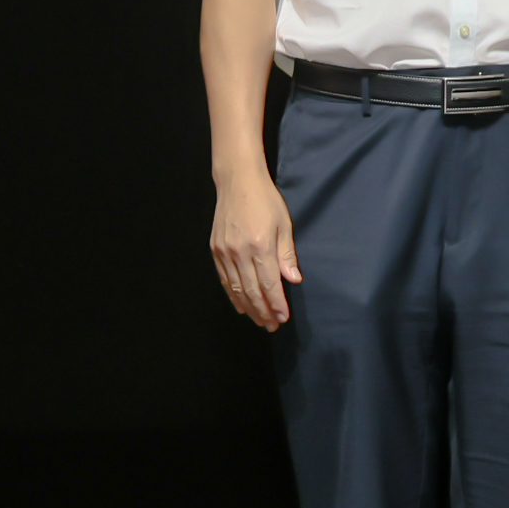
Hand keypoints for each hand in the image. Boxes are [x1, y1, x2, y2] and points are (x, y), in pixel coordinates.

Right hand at [209, 174, 300, 330]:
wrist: (237, 182)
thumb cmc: (265, 200)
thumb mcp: (283, 225)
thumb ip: (287, 255)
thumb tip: (293, 280)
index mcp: (260, 245)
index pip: (269, 283)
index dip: (276, 303)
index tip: (283, 317)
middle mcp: (240, 251)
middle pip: (252, 291)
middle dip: (263, 311)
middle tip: (272, 325)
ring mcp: (225, 251)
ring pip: (236, 288)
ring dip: (248, 308)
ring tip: (259, 321)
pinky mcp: (215, 249)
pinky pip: (225, 279)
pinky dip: (233, 295)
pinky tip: (241, 305)